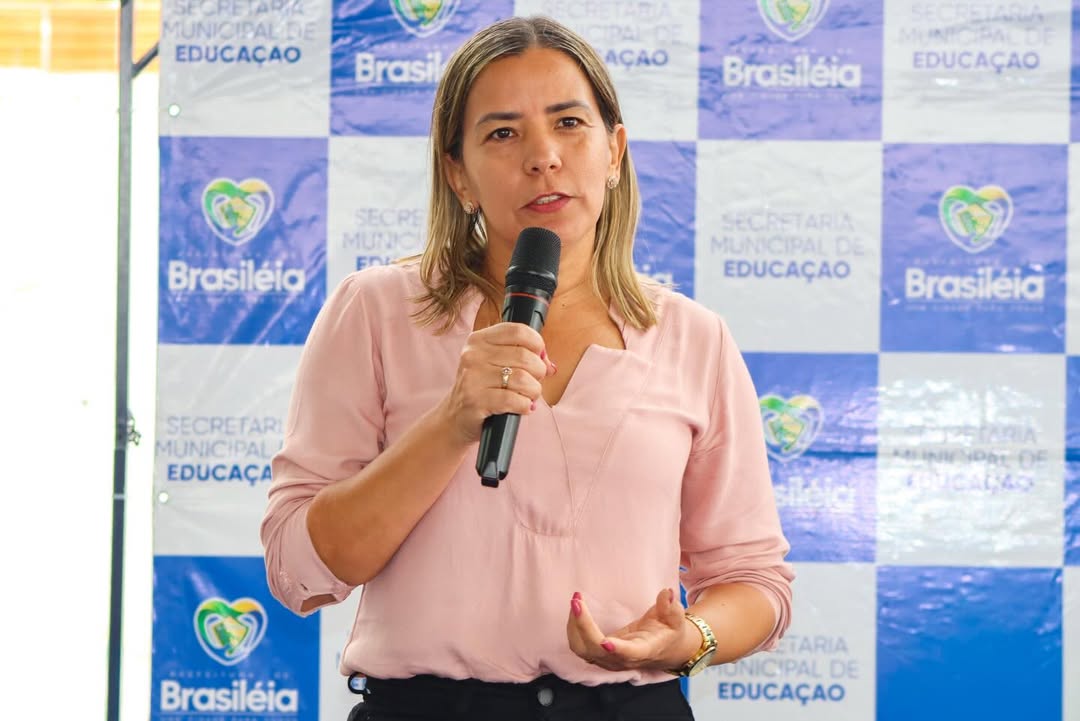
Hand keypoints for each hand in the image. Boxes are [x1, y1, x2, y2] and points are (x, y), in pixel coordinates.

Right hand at [437, 322, 555, 443]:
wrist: (454, 418)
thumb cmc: (481, 389)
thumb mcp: (495, 365)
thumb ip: (522, 358)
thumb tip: (551, 366)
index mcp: (478, 340)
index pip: (518, 331)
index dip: (537, 343)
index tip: (539, 357)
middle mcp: (473, 355)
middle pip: (525, 356)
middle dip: (539, 372)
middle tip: (534, 383)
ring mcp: (472, 378)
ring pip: (522, 379)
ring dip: (533, 391)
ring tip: (528, 397)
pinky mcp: (475, 400)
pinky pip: (514, 400)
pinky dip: (525, 405)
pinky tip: (523, 407)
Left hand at [566, 589, 698, 671]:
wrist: (665, 649)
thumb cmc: (669, 632)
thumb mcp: (675, 618)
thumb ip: (671, 606)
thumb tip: (668, 593)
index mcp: (644, 650)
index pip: (629, 653)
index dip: (617, 649)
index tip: (605, 641)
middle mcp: (623, 659)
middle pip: (596, 650)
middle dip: (583, 626)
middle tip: (577, 600)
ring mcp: (609, 660)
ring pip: (583, 650)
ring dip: (574, 626)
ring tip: (576, 601)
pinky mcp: (599, 655)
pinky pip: (579, 646)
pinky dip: (574, 628)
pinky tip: (576, 609)